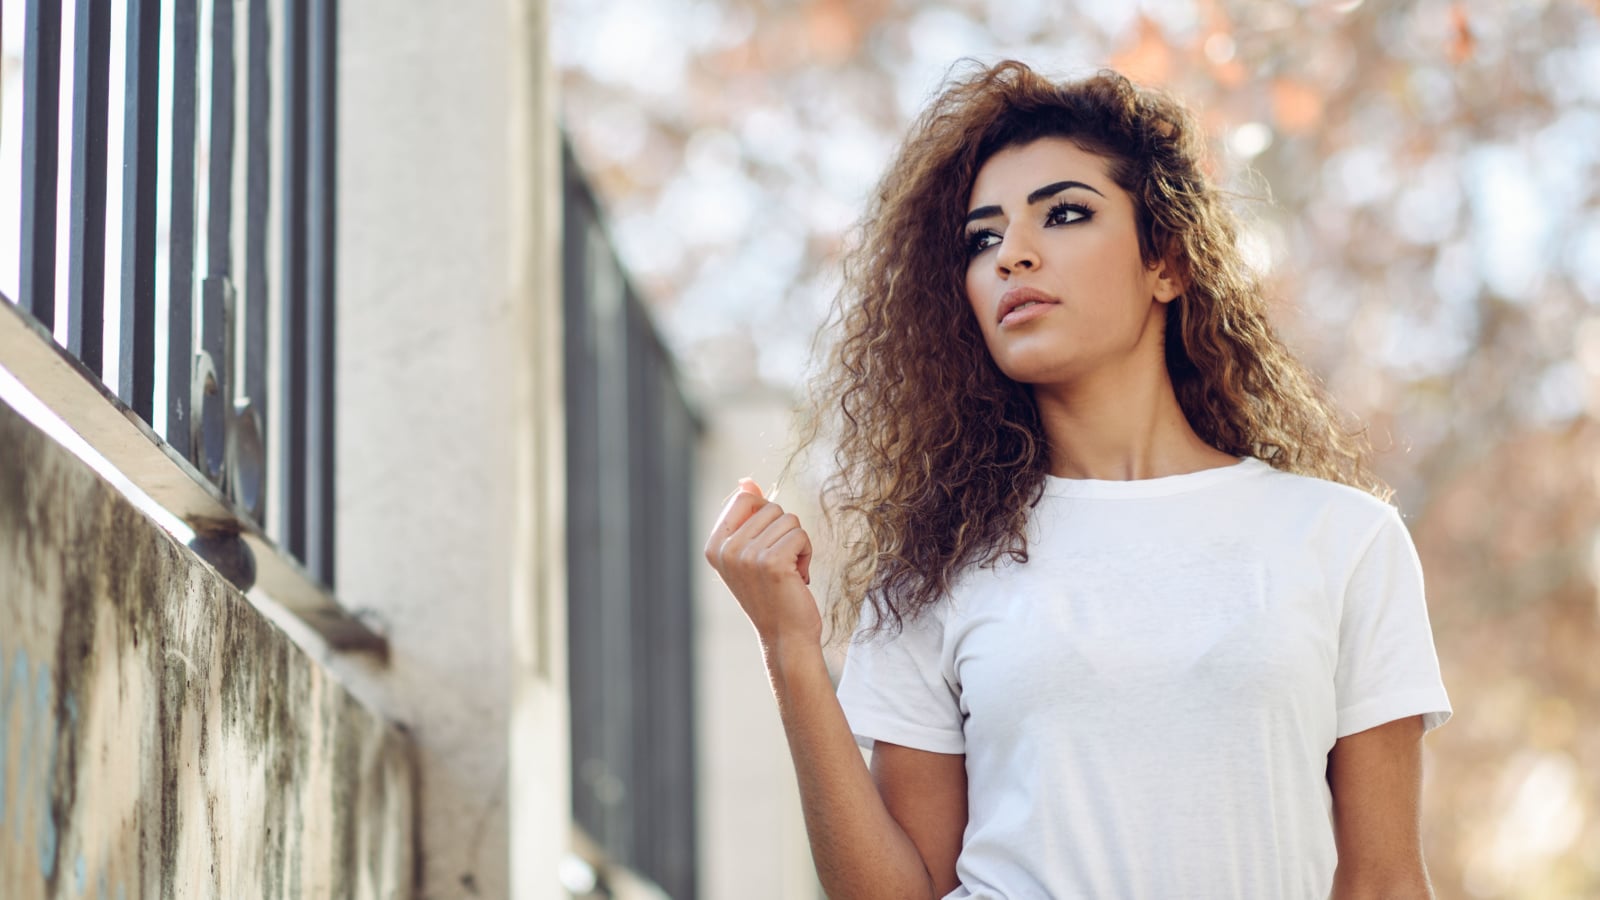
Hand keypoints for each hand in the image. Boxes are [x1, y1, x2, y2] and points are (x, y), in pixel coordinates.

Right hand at [703, 478, 820, 645]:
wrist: (785, 636)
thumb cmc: (772, 593)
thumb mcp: (752, 552)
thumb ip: (748, 515)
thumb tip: (747, 481)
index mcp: (715, 546)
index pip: (744, 498)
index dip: (766, 515)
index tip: (766, 545)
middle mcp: (726, 550)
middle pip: (771, 507)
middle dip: (784, 532)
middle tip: (779, 565)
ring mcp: (747, 556)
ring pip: (789, 520)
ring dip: (797, 544)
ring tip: (788, 572)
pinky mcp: (772, 562)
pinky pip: (800, 535)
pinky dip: (806, 554)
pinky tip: (798, 577)